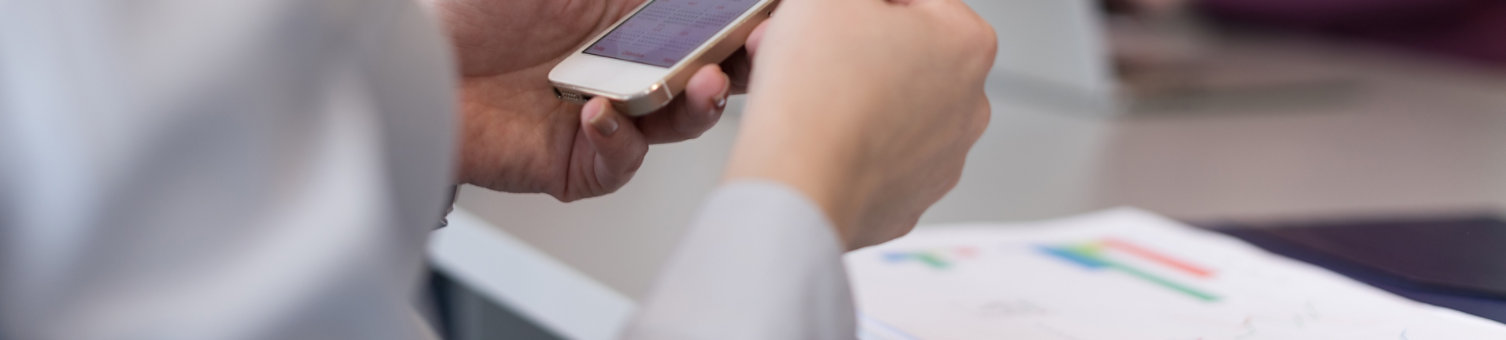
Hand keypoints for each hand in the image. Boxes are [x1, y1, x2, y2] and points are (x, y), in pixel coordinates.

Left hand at [427, 0, 753, 200]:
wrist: (400, 57)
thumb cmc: (466, 4)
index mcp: (628, 8)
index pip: (707, 15)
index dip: (744, 16)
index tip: (768, 10)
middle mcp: (621, 59)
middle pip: (709, 68)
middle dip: (741, 62)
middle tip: (759, 47)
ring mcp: (601, 108)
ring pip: (676, 121)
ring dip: (699, 105)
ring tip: (702, 85)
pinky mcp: (570, 158)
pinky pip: (616, 164)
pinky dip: (620, 143)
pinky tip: (603, 115)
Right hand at [724, 0, 995, 249]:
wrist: (797, 186)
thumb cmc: (817, 90)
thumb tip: (853, 6)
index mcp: (968, 43)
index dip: (855, 2)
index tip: (824, 15)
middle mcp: (971, 106)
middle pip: (906, 55)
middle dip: (856, 48)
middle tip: (804, 51)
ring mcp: (943, 161)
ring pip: (893, 109)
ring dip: (855, 97)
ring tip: (805, 98)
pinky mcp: (908, 203)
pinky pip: (877, 160)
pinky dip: (850, 149)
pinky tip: (816, 141)